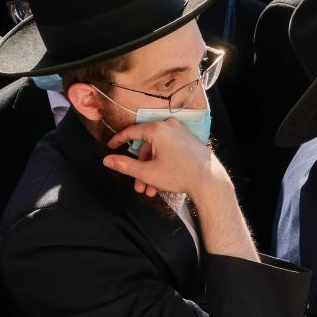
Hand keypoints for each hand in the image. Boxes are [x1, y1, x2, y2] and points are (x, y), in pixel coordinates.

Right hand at [103, 119, 217, 199]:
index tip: (110, 147)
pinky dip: (162, 163)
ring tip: (151, 190)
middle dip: (140, 168)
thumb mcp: (147, 172)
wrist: (209, 179)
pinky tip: (162, 183)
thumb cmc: (178, 174)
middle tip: (138, 186)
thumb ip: (125, 165)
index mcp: (157, 129)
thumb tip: (107, 159)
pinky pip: (168, 148)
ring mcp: (180, 131)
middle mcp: (169, 126)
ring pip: (157, 150)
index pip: (131, 131)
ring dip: (151, 170)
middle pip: (146, 146)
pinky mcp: (187, 139)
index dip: (118, 140)